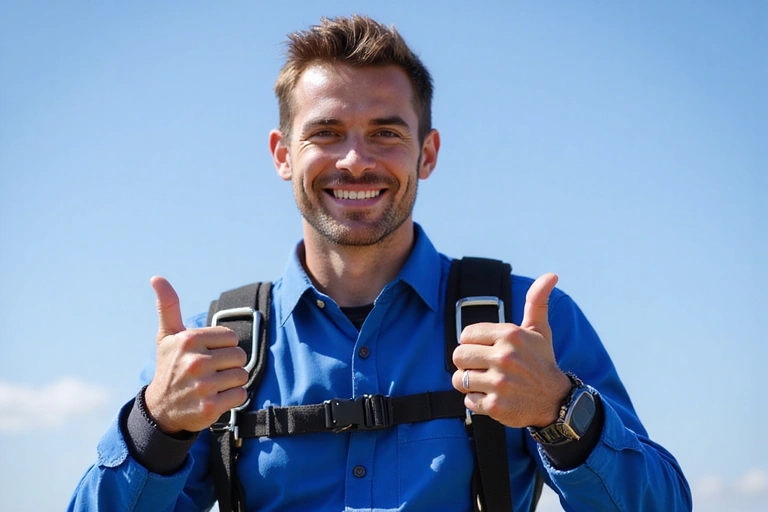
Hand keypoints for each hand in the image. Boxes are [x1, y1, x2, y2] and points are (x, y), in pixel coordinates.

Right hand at [144, 277, 247, 433]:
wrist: (161, 409)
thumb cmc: (169, 366)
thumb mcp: (167, 336)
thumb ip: (168, 306)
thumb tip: (157, 277)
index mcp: (188, 340)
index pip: (231, 338)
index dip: (223, 347)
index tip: (207, 354)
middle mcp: (195, 362)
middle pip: (240, 356)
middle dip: (230, 365)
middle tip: (211, 372)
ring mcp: (203, 386)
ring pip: (242, 376)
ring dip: (232, 382)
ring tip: (213, 385)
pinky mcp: (210, 407)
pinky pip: (241, 395)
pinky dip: (233, 398)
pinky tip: (216, 398)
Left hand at [451, 273, 571, 428]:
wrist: (557, 401)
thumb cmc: (541, 362)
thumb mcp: (539, 330)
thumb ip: (537, 301)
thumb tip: (551, 275)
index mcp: (511, 335)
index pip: (465, 335)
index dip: (472, 344)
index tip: (486, 350)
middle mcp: (505, 357)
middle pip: (458, 357)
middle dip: (466, 364)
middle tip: (482, 368)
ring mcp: (500, 383)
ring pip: (459, 380)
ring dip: (470, 384)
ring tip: (486, 383)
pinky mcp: (496, 406)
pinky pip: (467, 401)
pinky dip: (477, 402)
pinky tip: (493, 397)